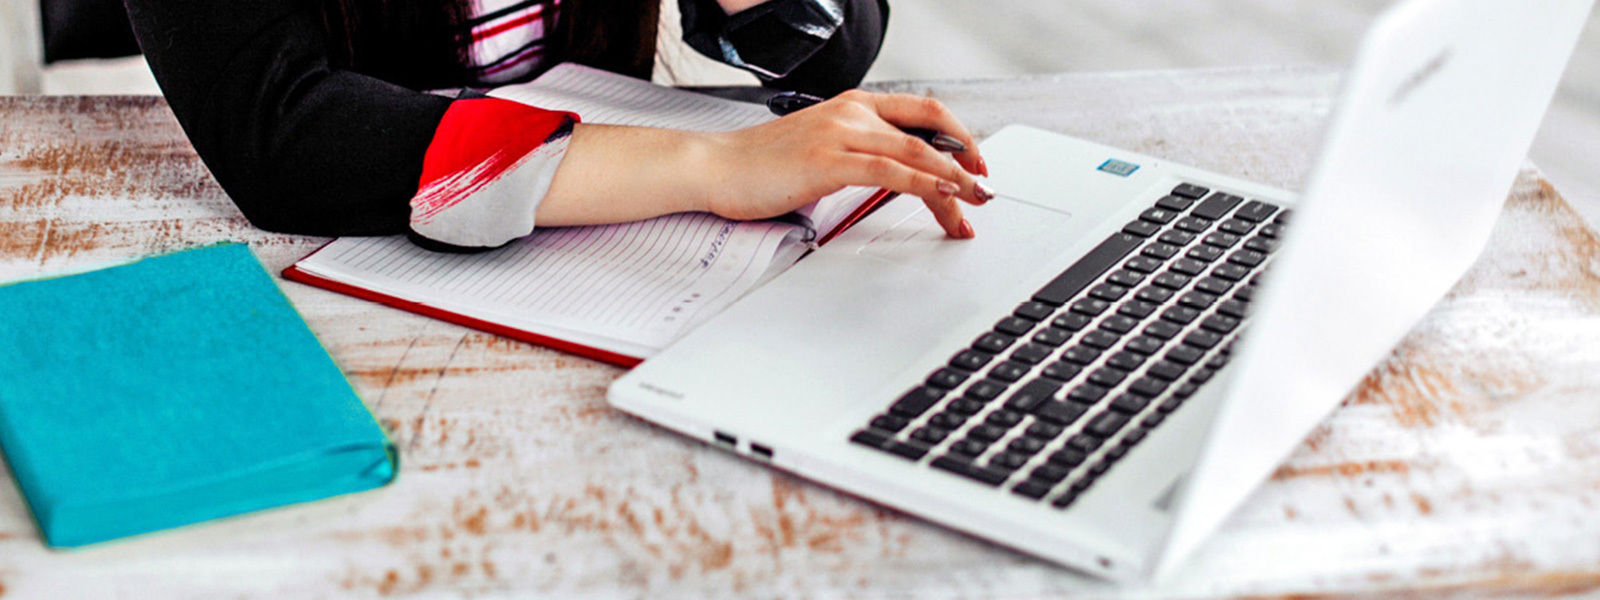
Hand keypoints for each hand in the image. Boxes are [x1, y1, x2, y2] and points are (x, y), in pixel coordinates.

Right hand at [536, 91, 991, 237]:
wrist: (714, 167)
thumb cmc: (758, 165)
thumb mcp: (816, 152)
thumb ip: (854, 156)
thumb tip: (890, 179)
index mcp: (851, 106)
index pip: (922, 112)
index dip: (958, 135)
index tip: (976, 163)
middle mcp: (852, 113)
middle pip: (930, 131)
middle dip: (968, 160)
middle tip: (987, 188)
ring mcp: (842, 134)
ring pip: (918, 153)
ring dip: (955, 181)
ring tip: (975, 204)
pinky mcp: (831, 162)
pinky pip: (892, 172)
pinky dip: (925, 185)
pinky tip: (942, 199)